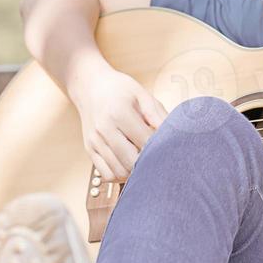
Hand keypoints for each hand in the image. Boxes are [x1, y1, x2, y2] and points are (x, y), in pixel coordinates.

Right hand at [69, 65, 168, 181]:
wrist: (89, 86)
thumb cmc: (120, 90)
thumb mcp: (142, 94)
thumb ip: (158, 115)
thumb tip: (173, 134)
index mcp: (119, 113)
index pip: (146, 142)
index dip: (160, 148)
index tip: (168, 148)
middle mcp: (104, 129)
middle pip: (131, 162)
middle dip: (148, 164)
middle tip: (158, 159)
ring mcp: (94, 141)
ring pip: (119, 172)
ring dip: (135, 173)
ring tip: (144, 161)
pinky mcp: (89, 149)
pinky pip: (106, 174)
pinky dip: (120, 175)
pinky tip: (129, 164)